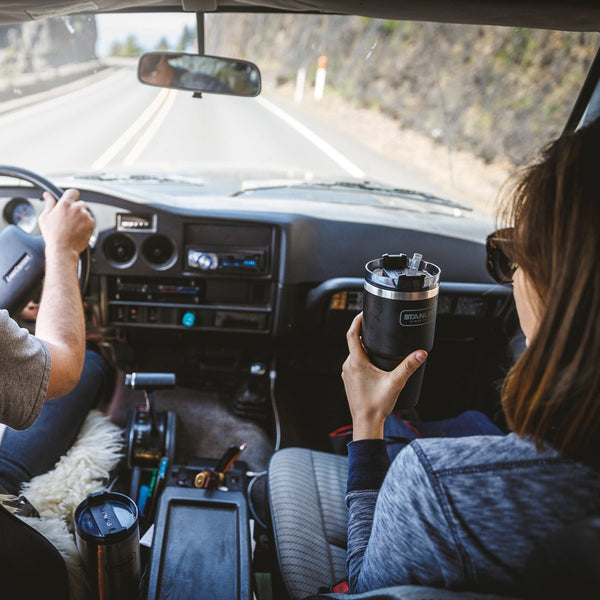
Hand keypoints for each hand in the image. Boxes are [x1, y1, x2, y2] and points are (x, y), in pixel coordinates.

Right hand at [38, 189, 93, 260]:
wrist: (63, 249)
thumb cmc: (53, 235)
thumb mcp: (45, 217)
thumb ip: (49, 203)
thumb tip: (47, 195)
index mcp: (65, 204)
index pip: (73, 192)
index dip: (71, 195)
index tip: (70, 200)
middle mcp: (77, 209)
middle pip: (80, 203)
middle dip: (75, 208)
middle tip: (68, 218)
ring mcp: (85, 216)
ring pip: (85, 212)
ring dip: (80, 216)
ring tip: (72, 226)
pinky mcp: (91, 224)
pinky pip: (90, 220)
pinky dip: (85, 223)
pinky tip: (77, 230)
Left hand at [341, 313, 426, 439]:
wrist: (366, 423)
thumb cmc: (377, 405)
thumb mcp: (395, 382)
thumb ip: (408, 366)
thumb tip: (421, 353)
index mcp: (356, 362)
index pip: (352, 334)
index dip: (356, 321)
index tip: (363, 313)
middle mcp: (348, 366)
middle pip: (353, 343)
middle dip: (364, 334)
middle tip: (375, 327)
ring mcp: (347, 374)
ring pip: (354, 354)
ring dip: (363, 347)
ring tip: (376, 342)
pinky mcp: (349, 381)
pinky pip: (354, 364)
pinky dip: (362, 358)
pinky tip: (373, 362)